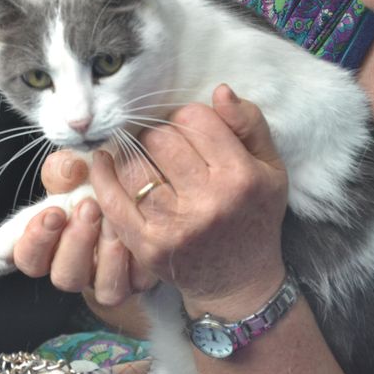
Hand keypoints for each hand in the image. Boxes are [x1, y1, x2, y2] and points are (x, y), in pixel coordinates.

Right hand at [12, 151, 157, 304]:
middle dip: (74, 240)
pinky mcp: (130, 284)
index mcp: (47, 244)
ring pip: (93, 287)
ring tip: (111, 217)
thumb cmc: (96, 186)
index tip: (52, 213)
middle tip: (88, 207)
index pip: (24, 256)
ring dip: (101, 250)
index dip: (32, 241)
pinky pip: (122, 285)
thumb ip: (64, 169)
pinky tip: (130, 237)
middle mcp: (70, 267)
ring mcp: (100, 281)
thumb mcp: (76, 172)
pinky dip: (126, 260)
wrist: (138, 199)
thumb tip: (70, 169)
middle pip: (62, 276)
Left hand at [92, 84, 288, 314]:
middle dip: (157, 133)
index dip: (186, 116)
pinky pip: (113, 200)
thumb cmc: (254, 215)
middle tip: (160, 142)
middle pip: (160, 139)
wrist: (240, 282)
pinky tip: (103, 162)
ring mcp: (174, 226)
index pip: (195, 119)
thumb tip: (220, 91)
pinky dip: (103, 175)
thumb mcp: (270, 168)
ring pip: (134, 165)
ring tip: (138, 152)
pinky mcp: (147, 246)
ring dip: (131, 152)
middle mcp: (208, 201)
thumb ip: (249, 124)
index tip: (187, 128)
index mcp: (240, 176)